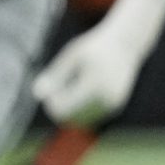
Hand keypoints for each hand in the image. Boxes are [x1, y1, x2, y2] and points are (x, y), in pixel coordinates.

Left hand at [34, 12, 150, 126]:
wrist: (126, 45)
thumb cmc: (95, 48)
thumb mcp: (71, 56)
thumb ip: (55, 75)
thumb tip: (37, 94)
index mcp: (94, 85)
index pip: (64, 107)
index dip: (51, 102)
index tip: (49, 86)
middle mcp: (106, 98)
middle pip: (71, 117)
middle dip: (59, 106)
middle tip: (56, 87)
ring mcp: (113, 104)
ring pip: (81, 119)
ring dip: (70, 108)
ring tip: (70, 86)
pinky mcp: (115, 106)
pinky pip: (91, 115)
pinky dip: (81, 108)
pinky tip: (80, 89)